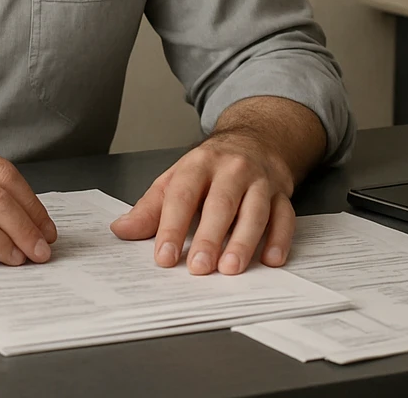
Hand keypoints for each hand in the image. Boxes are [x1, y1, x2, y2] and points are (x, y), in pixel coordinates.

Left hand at [110, 98, 321, 274]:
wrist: (256, 139)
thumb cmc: (211, 166)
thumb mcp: (177, 178)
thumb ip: (150, 208)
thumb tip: (121, 230)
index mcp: (199, 164)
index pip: (182, 195)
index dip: (171, 226)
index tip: (164, 256)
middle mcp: (231, 170)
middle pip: (220, 204)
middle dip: (209, 237)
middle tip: (198, 268)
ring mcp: (260, 181)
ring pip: (255, 212)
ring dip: (244, 241)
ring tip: (230, 268)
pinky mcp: (282, 195)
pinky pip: (285, 217)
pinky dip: (280, 239)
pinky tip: (271, 259)